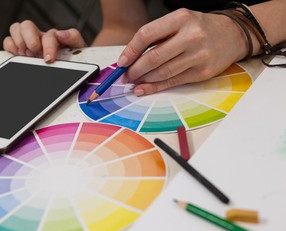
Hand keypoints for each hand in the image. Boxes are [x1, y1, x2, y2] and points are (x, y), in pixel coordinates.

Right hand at [3, 20, 86, 62]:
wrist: (67, 67)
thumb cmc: (71, 58)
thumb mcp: (77, 49)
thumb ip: (73, 37)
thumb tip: (61, 33)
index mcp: (54, 37)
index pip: (49, 35)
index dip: (48, 46)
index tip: (48, 58)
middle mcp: (39, 37)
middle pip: (27, 25)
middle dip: (30, 40)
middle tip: (34, 53)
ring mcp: (27, 42)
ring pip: (16, 29)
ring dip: (19, 42)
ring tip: (26, 55)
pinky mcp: (18, 49)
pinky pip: (8, 42)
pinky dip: (11, 48)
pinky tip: (19, 56)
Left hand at [117, 9, 250, 95]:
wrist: (232, 35)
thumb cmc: (199, 28)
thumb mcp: (178, 22)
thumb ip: (156, 37)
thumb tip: (130, 58)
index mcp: (181, 18)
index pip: (147, 35)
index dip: (130, 51)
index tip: (121, 62)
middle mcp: (191, 36)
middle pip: (153, 57)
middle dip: (135, 70)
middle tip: (125, 76)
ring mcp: (198, 55)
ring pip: (162, 72)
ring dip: (143, 80)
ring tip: (133, 82)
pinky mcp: (202, 72)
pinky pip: (172, 82)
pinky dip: (154, 87)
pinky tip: (143, 89)